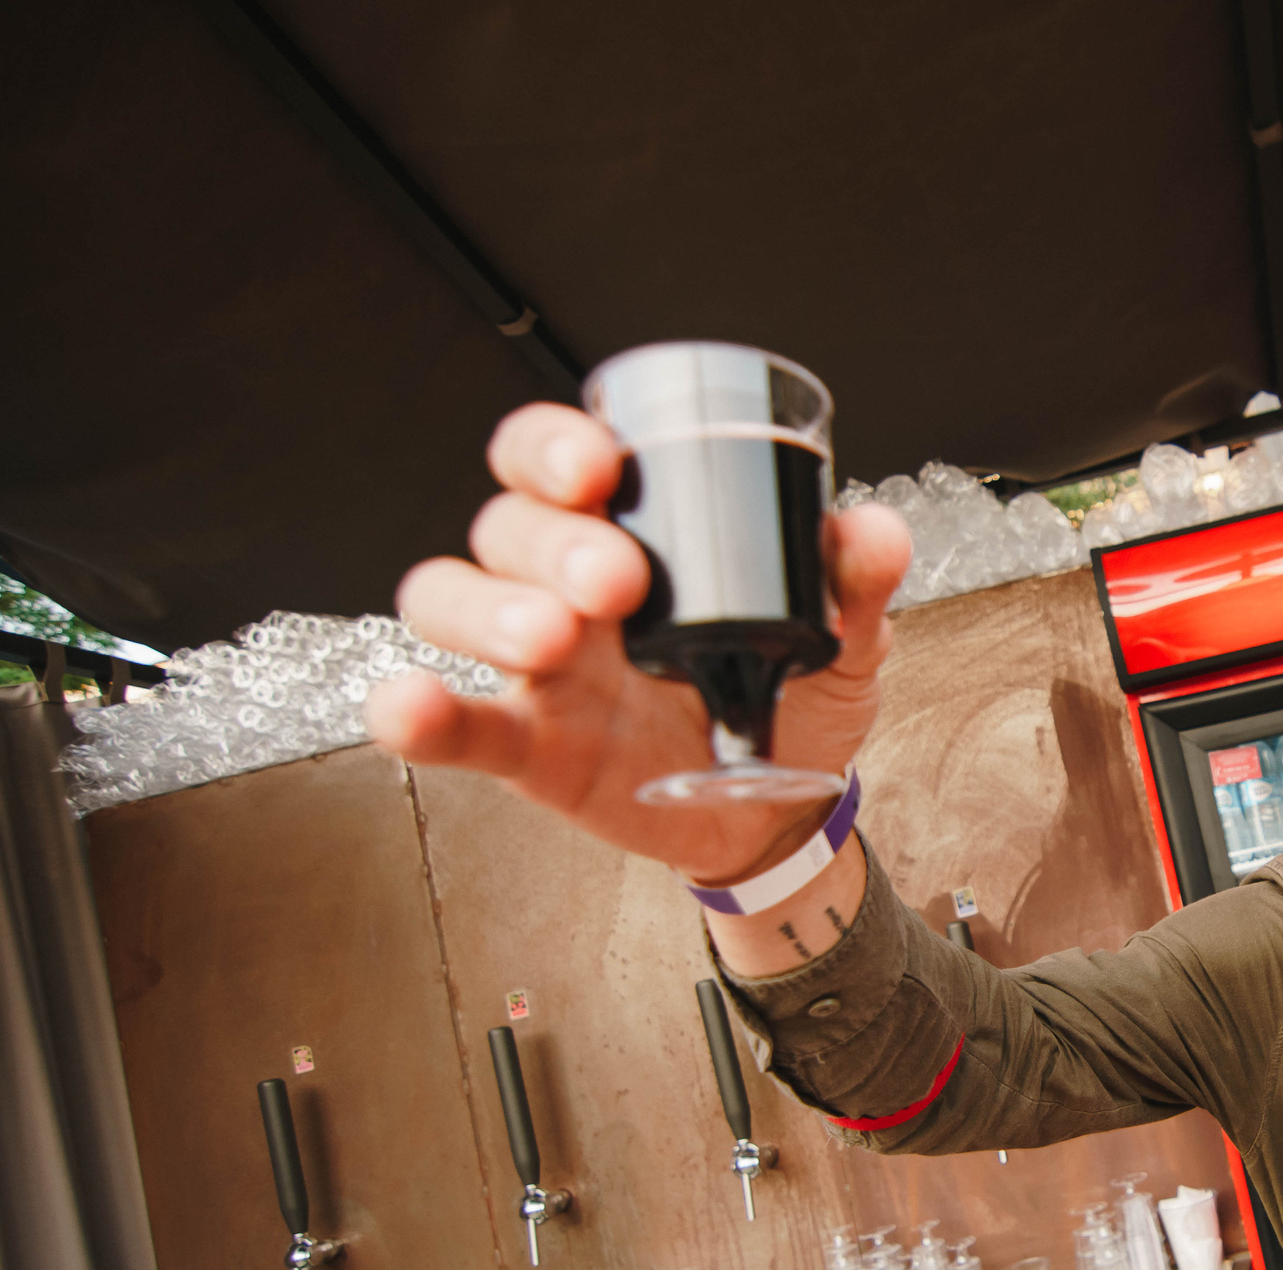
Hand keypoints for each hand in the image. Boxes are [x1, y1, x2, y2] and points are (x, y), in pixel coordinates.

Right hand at [363, 402, 912, 886]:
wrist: (785, 810)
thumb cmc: (792, 697)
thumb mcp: (843, 635)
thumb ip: (855, 582)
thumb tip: (872, 529)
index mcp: (634, 533)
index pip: (561, 459)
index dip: (556, 445)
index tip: (600, 462)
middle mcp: (565, 584)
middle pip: (507, 525)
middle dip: (551, 540)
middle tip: (616, 578)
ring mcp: (537, 666)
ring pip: (452, 600)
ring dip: (486, 610)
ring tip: (549, 640)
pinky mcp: (528, 746)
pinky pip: (454, 722)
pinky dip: (413, 711)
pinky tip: (410, 705)